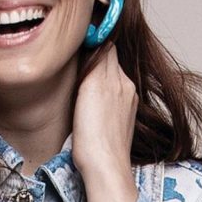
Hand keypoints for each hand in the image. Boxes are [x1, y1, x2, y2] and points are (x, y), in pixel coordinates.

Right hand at [72, 44, 138, 201]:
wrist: (103, 165)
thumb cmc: (93, 130)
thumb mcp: (92, 86)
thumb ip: (98, 60)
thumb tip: (100, 36)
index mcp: (119, 78)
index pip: (107, 46)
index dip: (93, 40)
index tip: (79, 37)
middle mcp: (126, 88)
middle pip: (109, 61)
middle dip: (94, 57)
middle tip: (74, 57)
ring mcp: (125, 104)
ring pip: (109, 78)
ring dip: (96, 74)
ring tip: (80, 80)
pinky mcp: (121, 119)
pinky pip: (110, 95)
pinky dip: (99, 91)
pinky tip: (88, 102)